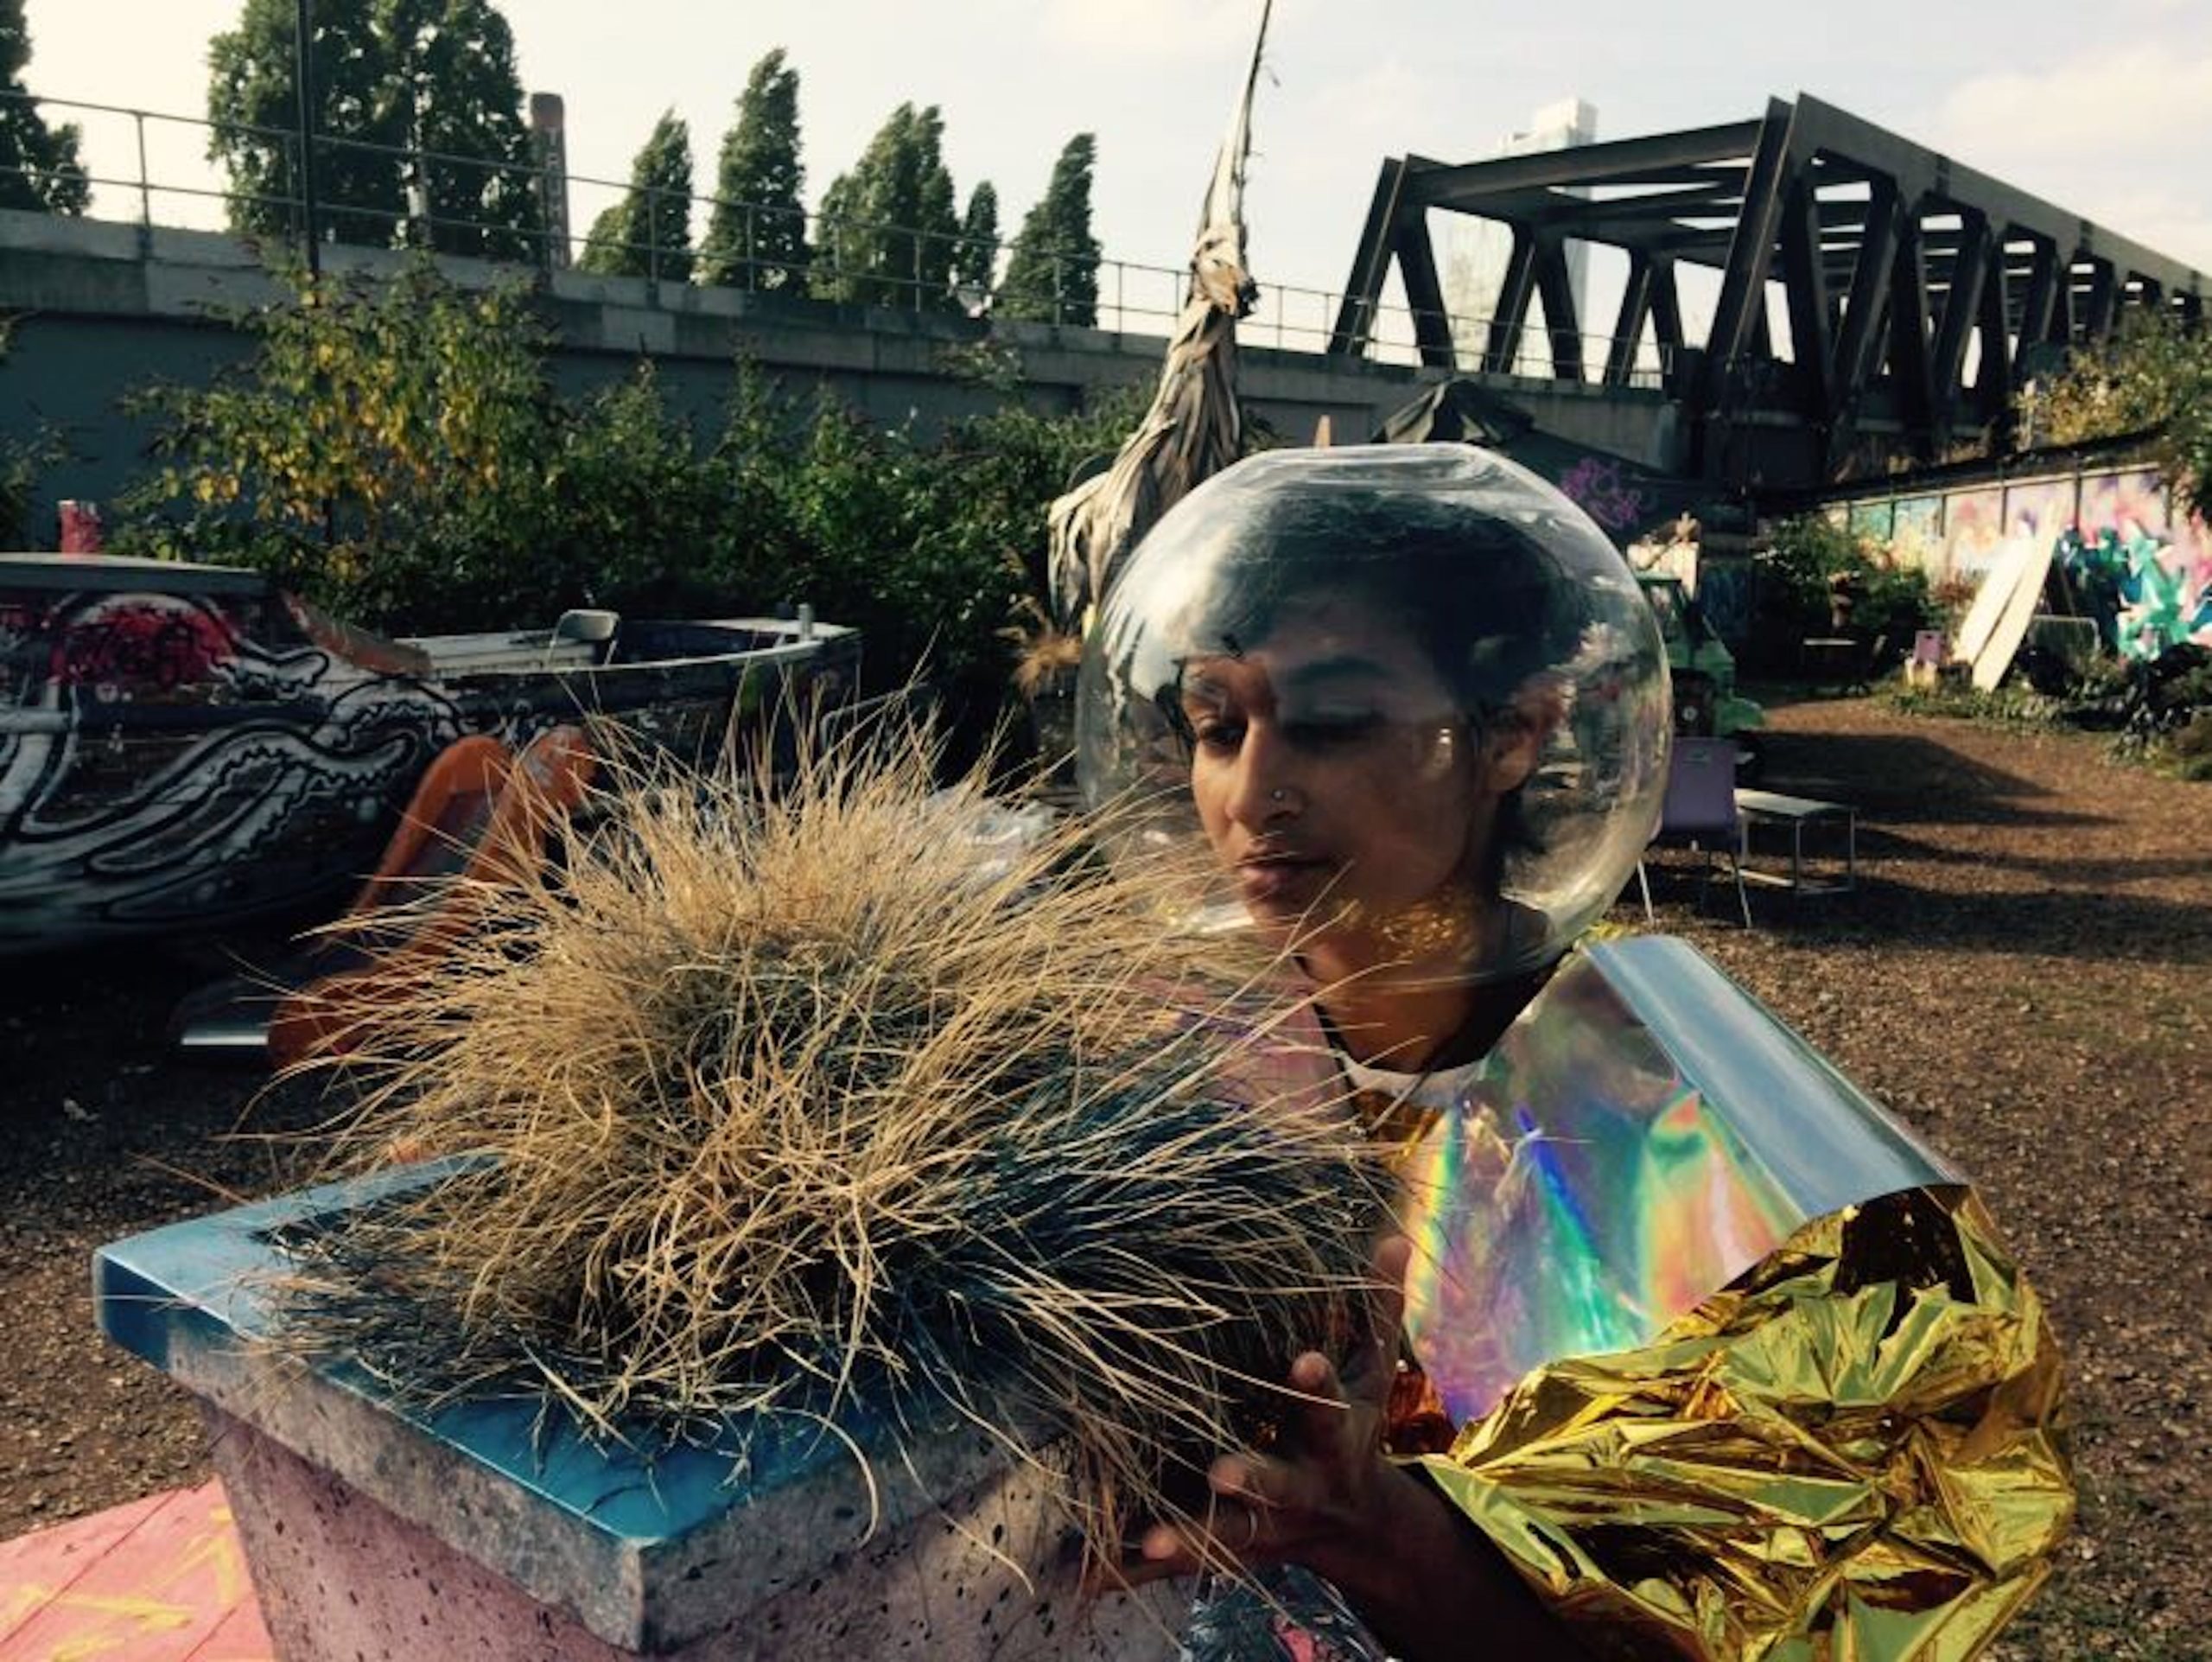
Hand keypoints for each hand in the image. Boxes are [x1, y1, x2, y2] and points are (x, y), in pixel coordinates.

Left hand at [1113, 1235, 1416, 1586]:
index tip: (1305, 1360)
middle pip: (1276, 1482)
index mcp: (1332, 1436)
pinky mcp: (1226, 1549)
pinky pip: (1179, 1564)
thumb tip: (1391, 1238)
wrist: (1353, 1524)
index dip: (1317, 1383)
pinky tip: (1094, 1572)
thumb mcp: (1373, 1372)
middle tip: (1221, 1471)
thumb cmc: (1352, 1425)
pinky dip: (1140, 1567)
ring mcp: (1261, 1524)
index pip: (1325, 1404)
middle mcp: (1299, 1484)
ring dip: (1188, 1536)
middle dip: (1251, 1477)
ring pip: (1223, 1533)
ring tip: (1149, 1540)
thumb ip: (1376, 1309)